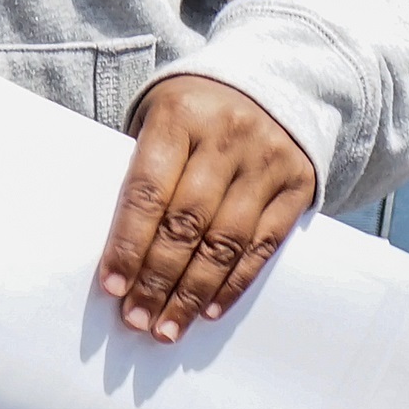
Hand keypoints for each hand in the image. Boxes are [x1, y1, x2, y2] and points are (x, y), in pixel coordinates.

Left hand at [97, 74, 317, 340]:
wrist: (272, 80)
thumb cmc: (194, 110)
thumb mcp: (160, 116)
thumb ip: (143, 169)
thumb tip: (119, 251)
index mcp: (179, 115)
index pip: (148, 190)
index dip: (128, 243)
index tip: (112, 286)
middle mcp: (226, 136)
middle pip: (187, 222)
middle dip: (157, 278)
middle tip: (136, 320)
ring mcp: (266, 160)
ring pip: (226, 241)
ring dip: (192, 293)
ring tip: (167, 328)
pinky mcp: (297, 184)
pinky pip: (264, 244)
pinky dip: (234, 282)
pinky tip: (208, 310)